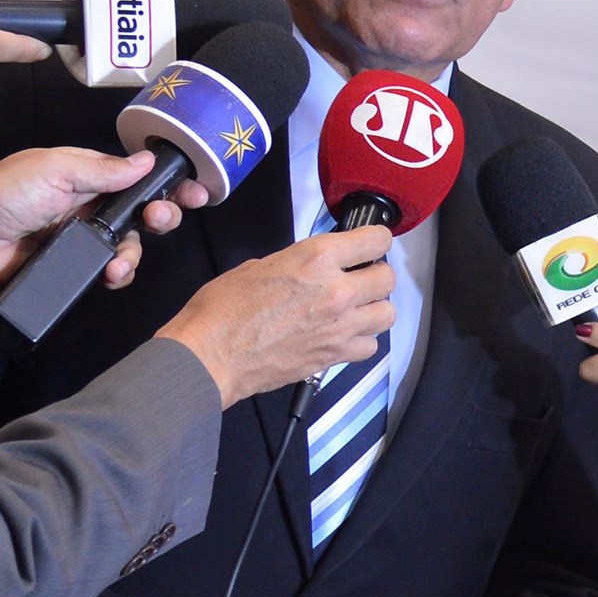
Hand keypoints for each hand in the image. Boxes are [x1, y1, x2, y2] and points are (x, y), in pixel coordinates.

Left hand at [0, 146, 209, 302]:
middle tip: (161, 218)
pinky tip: (111, 274)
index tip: (192, 189)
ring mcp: (84, 236)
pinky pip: (111, 270)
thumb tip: (145, 161)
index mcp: (86, 173)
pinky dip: (118, 272)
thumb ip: (103, 168)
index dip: (166, 181)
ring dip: (135, 251)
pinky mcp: (76, 265)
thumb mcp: (55, 168)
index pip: (136, 175)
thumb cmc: (2, 194)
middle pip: (142, 210)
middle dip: (161, 214)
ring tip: (121, 260)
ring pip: (131, 244)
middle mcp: (89, 203)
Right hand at [155, 226, 396, 407]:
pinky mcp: (333, 357)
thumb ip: (296, 264)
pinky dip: (361, 340)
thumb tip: (311, 269)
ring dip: (374, 308)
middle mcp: (335, 291)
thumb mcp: (258, 265)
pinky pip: (370, 346)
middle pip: (387, 278)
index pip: (376, 240)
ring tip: (356, 308)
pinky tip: (343, 335)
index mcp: (316, 259)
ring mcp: (338, 327)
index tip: (370, 245)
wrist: (211, 355)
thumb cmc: (222, 311)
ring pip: (386, 314)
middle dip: (375, 275)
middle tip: (360, 277)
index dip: (375, 240)